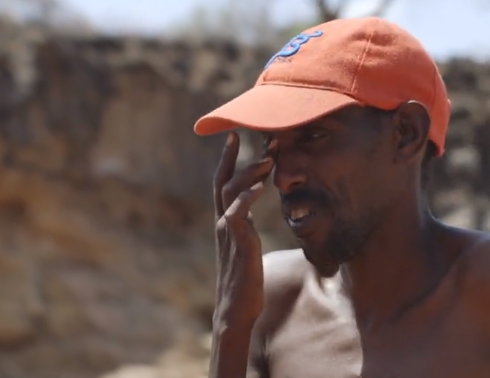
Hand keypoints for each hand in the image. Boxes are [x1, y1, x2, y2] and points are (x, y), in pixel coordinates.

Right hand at [212, 132, 274, 327]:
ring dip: (248, 174)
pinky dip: (246, 199)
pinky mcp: (238, 245)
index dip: (226, 160)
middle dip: (234, 158)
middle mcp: (223, 223)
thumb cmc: (244, 280)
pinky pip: (238, 216)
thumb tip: (250, 220)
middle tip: (253, 138)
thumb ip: (245, 230)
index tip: (234, 138)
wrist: (236, 309)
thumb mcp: (245, 247)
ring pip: (230, 194)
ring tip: (267, 160)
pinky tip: (259, 187)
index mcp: (226, 222)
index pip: (223, 184)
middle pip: (222, 182)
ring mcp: (229, 233)